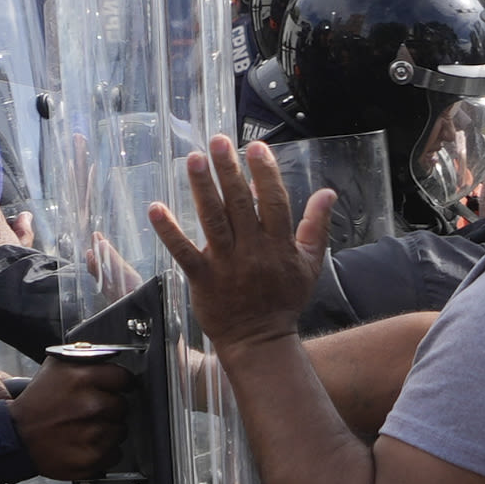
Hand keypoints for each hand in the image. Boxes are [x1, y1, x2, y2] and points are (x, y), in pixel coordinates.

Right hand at [7, 347, 131, 481]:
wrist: (16, 437)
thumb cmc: (37, 404)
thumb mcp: (55, 368)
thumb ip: (85, 359)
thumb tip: (111, 356)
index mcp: (81, 378)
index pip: (124, 377)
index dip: (119, 384)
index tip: (113, 390)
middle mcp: (89, 404)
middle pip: (123, 406)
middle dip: (109, 409)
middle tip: (89, 412)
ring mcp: (92, 433)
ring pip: (120, 430)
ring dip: (107, 431)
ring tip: (84, 429)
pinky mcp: (92, 457)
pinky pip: (115, 453)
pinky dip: (103, 452)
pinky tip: (84, 444)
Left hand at [147, 139, 335, 353]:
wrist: (261, 342)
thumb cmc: (284, 301)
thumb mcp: (311, 264)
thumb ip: (317, 226)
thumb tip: (328, 192)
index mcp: (279, 245)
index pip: (273, 201)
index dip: (265, 173)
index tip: (256, 148)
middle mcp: (252, 251)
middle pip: (239, 204)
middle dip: (229, 170)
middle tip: (217, 141)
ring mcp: (226, 265)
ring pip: (213, 221)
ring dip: (202, 189)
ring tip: (194, 160)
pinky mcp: (203, 279)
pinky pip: (183, 252)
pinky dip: (169, 231)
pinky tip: (156, 209)